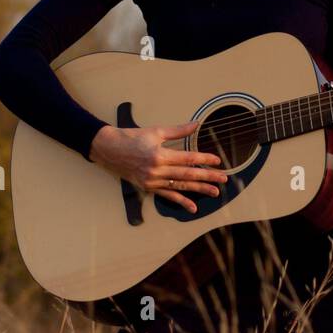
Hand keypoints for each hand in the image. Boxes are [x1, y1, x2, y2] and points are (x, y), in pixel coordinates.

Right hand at [88, 120, 229, 212]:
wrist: (109, 149)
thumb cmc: (132, 137)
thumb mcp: (156, 131)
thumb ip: (178, 131)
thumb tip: (196, 124)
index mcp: (159, 154)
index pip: (187, 158)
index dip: (204, 160)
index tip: (217, 161)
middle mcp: (156, 170)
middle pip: (187, 174)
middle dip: (207, 176)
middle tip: (223, 179)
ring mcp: (152, 181)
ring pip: (180, 186)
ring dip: (199, 189)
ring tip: (214, 192)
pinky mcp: (148, 187)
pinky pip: (167, 195)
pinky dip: (181, 201)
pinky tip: (193, 207)